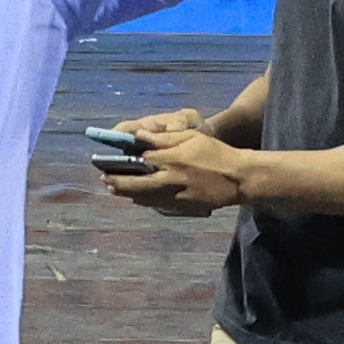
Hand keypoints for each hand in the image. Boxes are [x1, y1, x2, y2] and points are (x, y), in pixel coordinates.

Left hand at [101, 114, 253, 215]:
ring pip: (144, 198)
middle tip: (104, 180)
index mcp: (171, 160)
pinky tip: (137, 198)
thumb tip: (138, 136)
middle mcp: (169, 180)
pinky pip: (156, 204)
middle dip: (117, 183)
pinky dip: (143, 200)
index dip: (119, 164)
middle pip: (135, 185)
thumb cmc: (216, 153)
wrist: (239, 178)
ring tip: (114, 189)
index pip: (137, 162)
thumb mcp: (191, 138)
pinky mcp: (182, 207)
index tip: (105, 163)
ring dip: (127, 193)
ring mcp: (175, 196)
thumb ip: (164, 138)